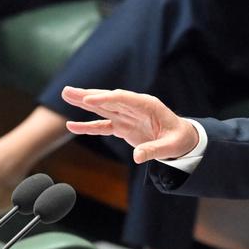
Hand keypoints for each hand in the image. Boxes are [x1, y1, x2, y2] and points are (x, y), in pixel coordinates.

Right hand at [61, 86, 197, 163]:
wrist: (182, 139)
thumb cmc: (179, 139)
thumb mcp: (171, 146)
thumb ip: (154, 150)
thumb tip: (137, 157)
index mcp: (148, 105)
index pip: (123, 99)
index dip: (105, 99)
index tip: (88, 99)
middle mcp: (135, 107)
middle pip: (108, 99)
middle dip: (88, 95)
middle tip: (67, 91)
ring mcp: (127, 116)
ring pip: (102, 108)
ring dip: (84, 103)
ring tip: (66, 96)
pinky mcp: (123, 127)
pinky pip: (103, 125)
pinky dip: (88, 126)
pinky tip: (72, 126)